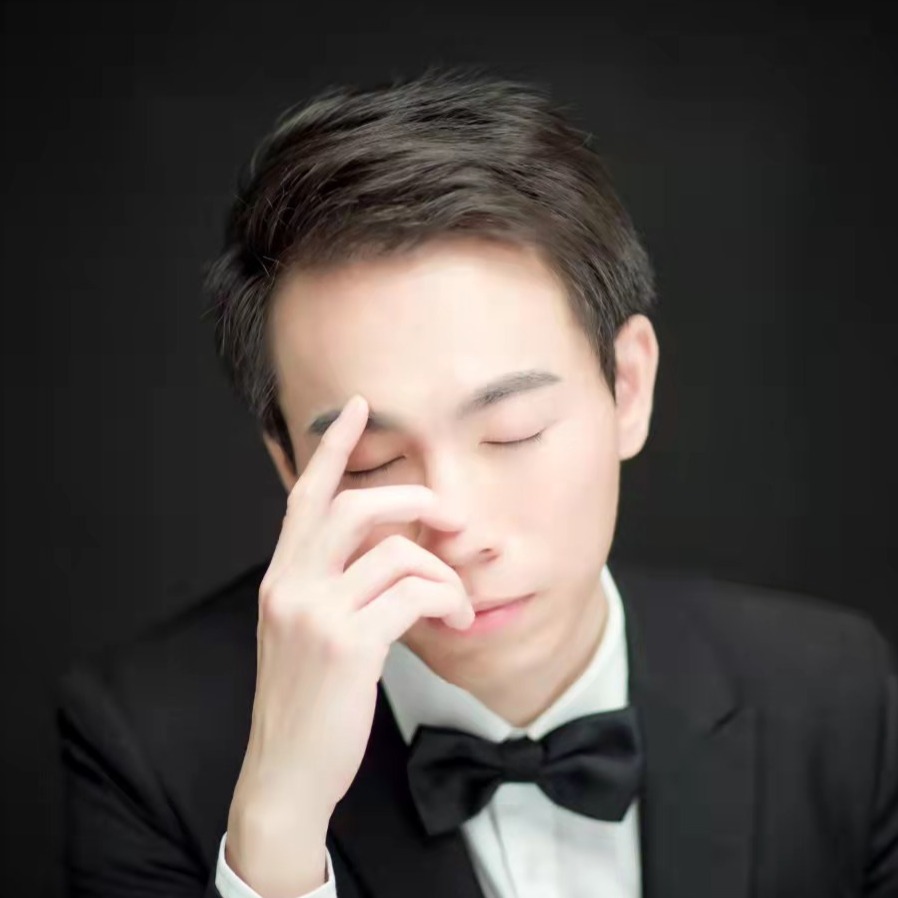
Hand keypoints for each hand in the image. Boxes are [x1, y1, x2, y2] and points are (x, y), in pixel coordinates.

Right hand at [225, 394, 473, 896]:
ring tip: (458, 600)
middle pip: (356, 505)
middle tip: (452, 520)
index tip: (358, 408)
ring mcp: (315, 612)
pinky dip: (447, 598)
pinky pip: (415, 593)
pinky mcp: (346, 643)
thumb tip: (392, 552)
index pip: (305, 496)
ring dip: (443, 571)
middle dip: (414, 501)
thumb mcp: (307, 633)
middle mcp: (290, 584)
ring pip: (398, 552)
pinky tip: (456, 620)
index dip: (333, 448)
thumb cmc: (309, 702)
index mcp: (282, 577)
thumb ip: (334, 586)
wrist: (286, 773)